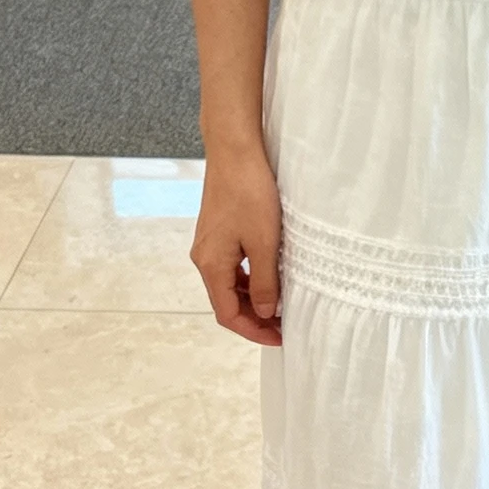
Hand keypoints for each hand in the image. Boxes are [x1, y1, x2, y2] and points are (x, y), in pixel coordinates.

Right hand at [191, 145, 282, 345]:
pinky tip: (269, 277)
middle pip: (226, 302)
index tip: (280, 338)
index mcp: (211, 265)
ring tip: (280, 304)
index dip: (254, 332)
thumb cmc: (249, 192)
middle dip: (254, 318)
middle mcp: (203, 258)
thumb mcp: (264, 244)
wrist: (234, 151)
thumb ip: (264, 283)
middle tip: (284, 325)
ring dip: (252, 299)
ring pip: (229, 285)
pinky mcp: (217, 232)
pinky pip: (231, 266)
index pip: (228, 315)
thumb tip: (265, 313)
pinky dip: (249, 279)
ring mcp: (209, 244)